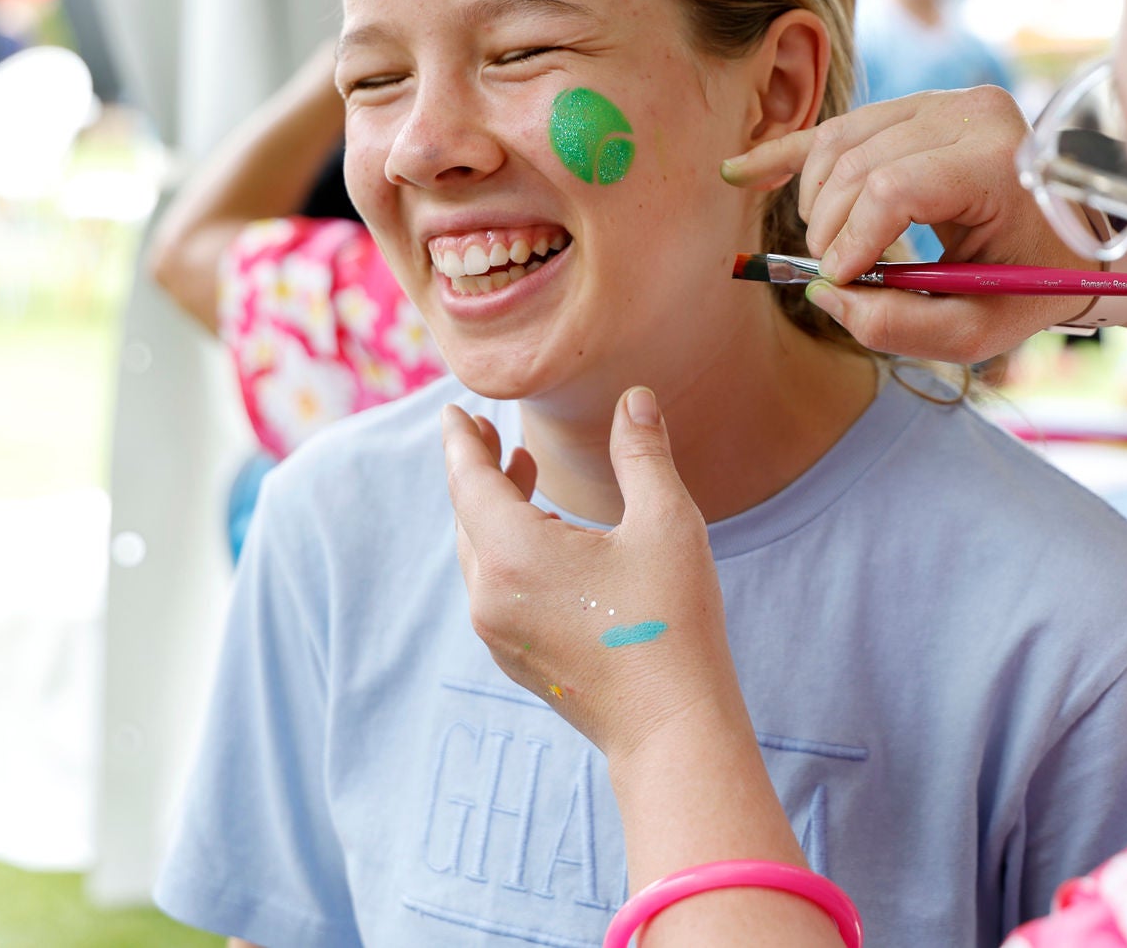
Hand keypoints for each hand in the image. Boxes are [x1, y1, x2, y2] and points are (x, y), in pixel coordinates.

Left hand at [442, 387, 748, 763]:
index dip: (462, 440)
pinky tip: (545, 540)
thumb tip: (634, 399)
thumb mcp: (666, 523)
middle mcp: (490, 594)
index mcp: (513, 554)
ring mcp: (498, 632)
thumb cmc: (670, 622)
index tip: (455, 411)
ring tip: (523, 474)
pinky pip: (494, 586)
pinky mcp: (516, 657)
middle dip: (478, 469)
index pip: (468, 479)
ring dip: (494, 510)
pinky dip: (506, 549)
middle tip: (489, 433)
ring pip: (479, 554)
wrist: (670, 727)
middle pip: (467, 516)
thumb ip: (642, 453)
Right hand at [721, 86, 1090, 362]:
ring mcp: (945, 99)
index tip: (840, 283)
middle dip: (830, 228)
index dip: (852, 240)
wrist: (1079, 233)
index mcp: (999, 162)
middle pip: (858, 164)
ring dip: (815, 201)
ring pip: (840, 142)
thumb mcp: (981, 328)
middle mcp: (973, 113)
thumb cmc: (1031, 283)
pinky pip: (841, 125)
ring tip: (832, 249)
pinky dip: (792, 155)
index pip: (894, 188)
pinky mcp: (920, 104)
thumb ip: (902, 326)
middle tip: (838, 276)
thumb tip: (825, 294)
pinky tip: (743, 173)